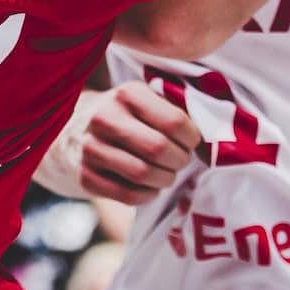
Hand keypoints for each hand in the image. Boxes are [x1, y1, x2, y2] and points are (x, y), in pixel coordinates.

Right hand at [46, 85, 201, 204]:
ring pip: (143, 174)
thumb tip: (216, 134)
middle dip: (179, 160)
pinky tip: (149, 186)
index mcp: (127, 93)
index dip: (192, 138)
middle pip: (159, 149)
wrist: (73, 129)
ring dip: (164, 179)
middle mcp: (104, 117)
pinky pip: (128, 195)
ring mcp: (90, 148)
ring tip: (165, 173)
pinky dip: (147, 195)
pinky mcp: (84, 175)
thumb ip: (178, 109)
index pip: (175, 122)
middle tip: (180, 160)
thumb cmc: (128, 115)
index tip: (191, 141)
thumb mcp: (147, 99)